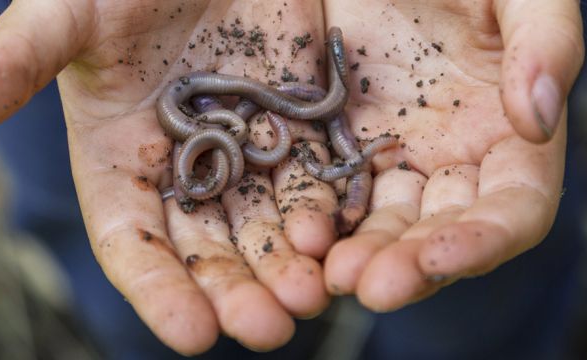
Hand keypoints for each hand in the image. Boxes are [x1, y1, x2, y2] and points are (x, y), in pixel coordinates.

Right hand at [0, 0, 338, 353]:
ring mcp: (242, 150)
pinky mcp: (291, 125)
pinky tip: (340, 241)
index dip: (157, 289)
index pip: (134, 242)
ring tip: (311, 296)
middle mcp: (183, 168)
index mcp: (120, 158)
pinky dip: (325, 211)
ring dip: (288, 264)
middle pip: (209, 246)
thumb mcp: (70, 15)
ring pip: (267, 223)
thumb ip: (18, 59)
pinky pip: (312, 178)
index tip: (190, 334)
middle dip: (236, 290)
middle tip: (268, 330)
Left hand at [323, 0, 583, 309]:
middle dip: (408, 264)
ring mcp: (391, 157)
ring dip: (359, 254)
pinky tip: (299, 235)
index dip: (482, 238)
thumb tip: (540, 117)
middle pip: (436, 231)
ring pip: (379, 223)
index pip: (511, 208)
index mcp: (506, 135)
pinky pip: (328, 190)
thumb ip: (545, 44)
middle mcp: (449, 160)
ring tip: (330, 276)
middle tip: (370, 286)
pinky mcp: (340, 143)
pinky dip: (317, 217)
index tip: (443, 257)